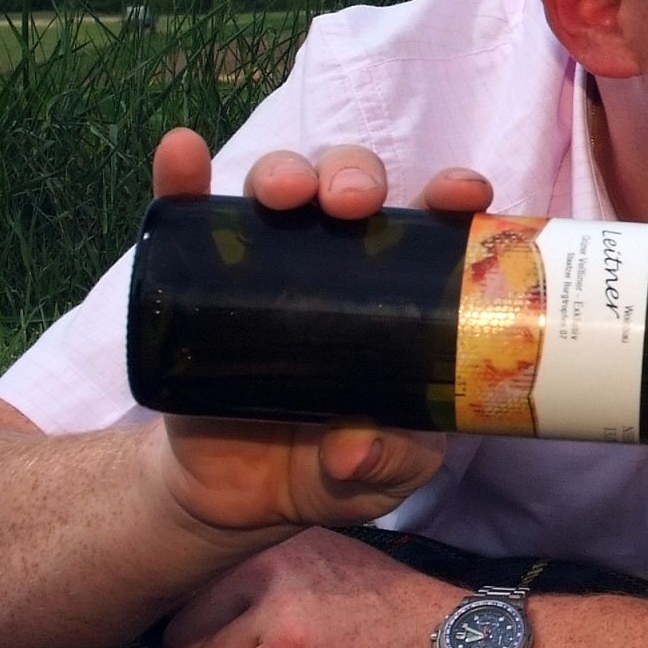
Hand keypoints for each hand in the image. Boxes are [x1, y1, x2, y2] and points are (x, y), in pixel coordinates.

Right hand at [144, 127, 488, 537]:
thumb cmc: (337, 466)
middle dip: (357, 175)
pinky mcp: (201, 277)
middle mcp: (344, 260)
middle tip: (354, 202)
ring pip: (283, 188)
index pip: (439, 227)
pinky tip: (182, 152)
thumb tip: (352, 446)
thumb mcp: (380, 477)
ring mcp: (271, 262)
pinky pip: (192, 214)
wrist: (236, 495)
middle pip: (355, 189)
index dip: (455, 195)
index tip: (465, 194)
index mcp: (407, 291)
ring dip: (286, 171)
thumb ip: (383, 465)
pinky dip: (183, 177)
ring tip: (285, 192)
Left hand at [162, 527, 459, 647]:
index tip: (238, 640)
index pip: (193, 591)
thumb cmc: (387, 609)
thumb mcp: (327, 563)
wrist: (445, 635)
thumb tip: (203, 607)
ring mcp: (274, 604)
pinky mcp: (285, 646)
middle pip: (184, 629)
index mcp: (275, 542)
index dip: (212, 625)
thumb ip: (269, 575)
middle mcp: (269, 561)